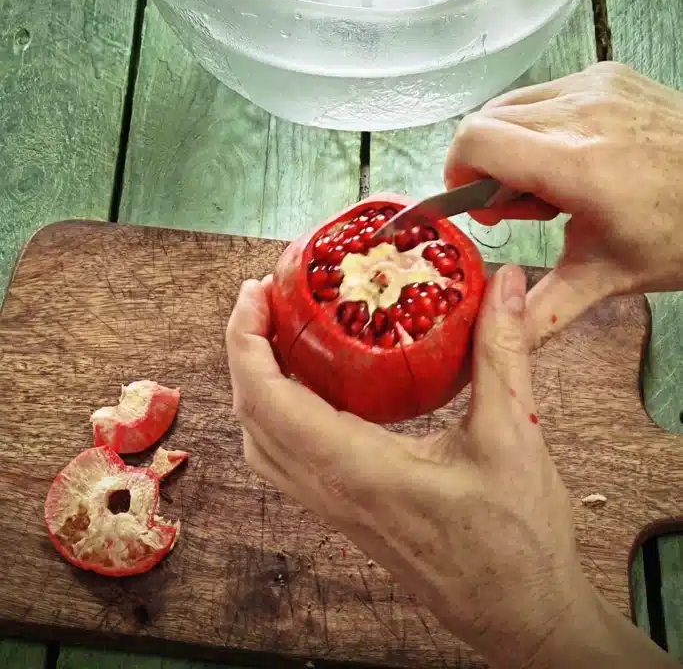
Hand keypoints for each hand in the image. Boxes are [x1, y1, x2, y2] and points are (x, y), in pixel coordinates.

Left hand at [227, 266, 598, 667]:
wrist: (524, 614)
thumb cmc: (518, 540)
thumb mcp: (513, 433)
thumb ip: (502, 351)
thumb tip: (502, 283)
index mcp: (358, 469)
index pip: (267, 400)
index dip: (246, 341)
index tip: (255, 293)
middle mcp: (332, 490)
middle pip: (252, 416)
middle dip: (246, 349)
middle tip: (267, 297)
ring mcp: (335, 507)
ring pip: (263, 442)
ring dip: (257, 382)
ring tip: (281, 332)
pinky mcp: (348, 513)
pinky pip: (288, 459)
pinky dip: (279, 412)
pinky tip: (313, 385)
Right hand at [445, 62, 682, 340]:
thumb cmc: (682, 233)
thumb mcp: (608, 276)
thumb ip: (541, 309)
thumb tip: (496, 343)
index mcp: (577, 165)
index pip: (475, 141)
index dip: (457, 173)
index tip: (477, 206)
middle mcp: (581, 114)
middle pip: (485, 121)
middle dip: (484, 165)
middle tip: (519, 205)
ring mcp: (597, 86)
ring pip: (511, 104)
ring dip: (510, 142)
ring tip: (550, 181)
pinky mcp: (609, 73)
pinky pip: (546, 92)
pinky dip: (541, 123)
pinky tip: (575, 155)